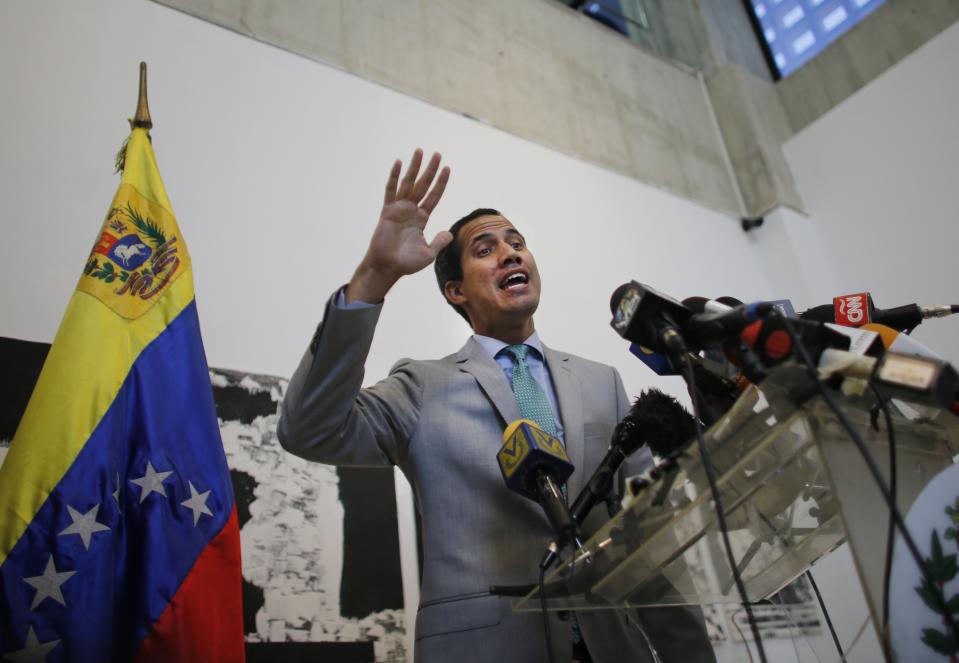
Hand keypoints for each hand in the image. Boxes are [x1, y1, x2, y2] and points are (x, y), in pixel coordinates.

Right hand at [347, 149, 451, 302]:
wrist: (388, 267)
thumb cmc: (406, 263)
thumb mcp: (429, 253)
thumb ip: (439, 242)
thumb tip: (449, 233)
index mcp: (421, 219)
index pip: (433, 196)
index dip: (440, 183)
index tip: (447, 168)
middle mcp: (410, 211)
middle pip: (423, 185)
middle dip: (430, 170)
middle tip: (438, 154)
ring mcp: (398, 209)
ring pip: (408, 184)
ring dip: (414, 167)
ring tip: (420, 151)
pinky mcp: (387, 211)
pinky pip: (391, 191)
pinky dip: (394, 177)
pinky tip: (398, 163)